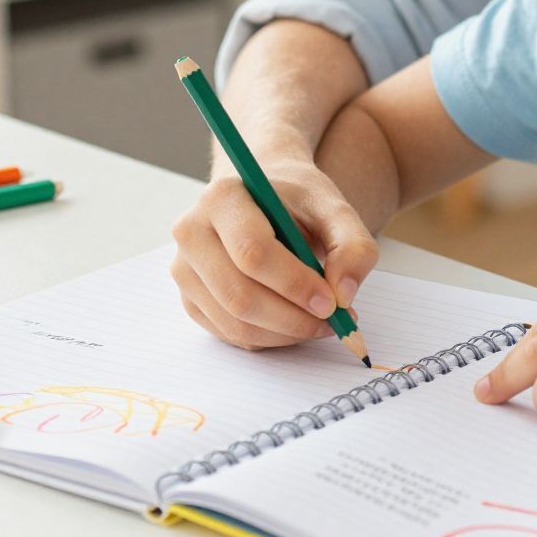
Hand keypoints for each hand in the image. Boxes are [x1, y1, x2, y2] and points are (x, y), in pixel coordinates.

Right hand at [170, 158, 378, 349]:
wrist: (263, 199)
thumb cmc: (296, 201)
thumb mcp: (334, 208)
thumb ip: (352, 245)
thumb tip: (343, 295)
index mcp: (224, 198)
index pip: (253, 253)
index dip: (295, 284)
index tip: (333, 303)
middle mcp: (192, 233)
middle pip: (240, 295)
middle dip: (294, 318)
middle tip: (336, 322)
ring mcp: (184, 269)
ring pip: (235, 322)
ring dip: (286, 333)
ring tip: (322, 322)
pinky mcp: (190, 298)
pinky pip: (230, 334)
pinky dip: (270, 338)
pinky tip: (296, 321)